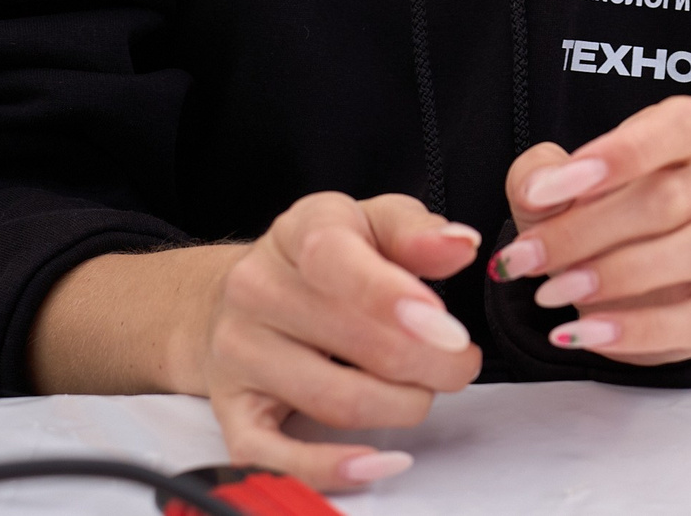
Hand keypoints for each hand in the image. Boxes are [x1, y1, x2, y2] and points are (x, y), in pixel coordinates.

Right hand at [198, 192, 483, 490]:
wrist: (240, 295)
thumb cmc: (322, 259)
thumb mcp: (373, 223)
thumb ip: (417, 233)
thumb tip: (459, 244)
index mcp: (299, 232)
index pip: (337, 259)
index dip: (397, 299)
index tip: (449, 330)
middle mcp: (258, 290)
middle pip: (354, 341)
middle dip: (429, 362)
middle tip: (459, 363)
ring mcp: (239, 354)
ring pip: (334, 400)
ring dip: (401, 405)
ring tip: (425, 391)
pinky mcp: (232, 411)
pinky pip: (274, 454)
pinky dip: (330, 467)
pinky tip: (375, 462)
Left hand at [486, 95, 690, 363]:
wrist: (606, 292)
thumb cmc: (584, 223)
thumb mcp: (547, 192)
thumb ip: (537, 177)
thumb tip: (539, 190)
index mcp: (681, 144)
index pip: (684, 125)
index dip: (626, 151)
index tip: (559, 186)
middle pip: (672, 197)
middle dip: (586, 230)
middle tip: (526, 257)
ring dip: (618, 274)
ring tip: (552, 292)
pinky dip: (637, 330)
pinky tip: (583, 333)